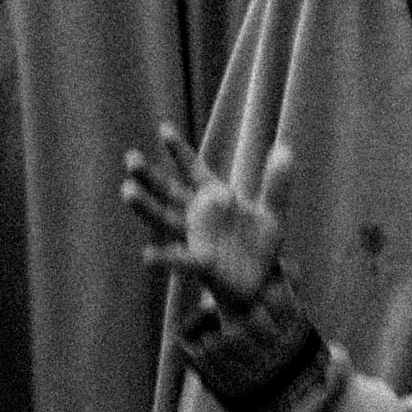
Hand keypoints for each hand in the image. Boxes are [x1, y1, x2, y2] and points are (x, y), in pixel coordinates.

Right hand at [122, 131, 295, 319]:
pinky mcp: (201, 263)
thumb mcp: (273, 212)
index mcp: (215, 197)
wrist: (262, 283)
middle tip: (130, 158)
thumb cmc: (261, 245)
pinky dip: (164, 257)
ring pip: (165, 219)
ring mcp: (196, 238)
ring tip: (127, 191)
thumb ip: (277, 183)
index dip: (180, 151)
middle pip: (169, 191)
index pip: (194, 169)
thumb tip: (285, 149)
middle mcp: (199, 215)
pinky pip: (180, 259)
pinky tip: (146, 255)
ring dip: (146, 206)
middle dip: (149, 176)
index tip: (164, 128)